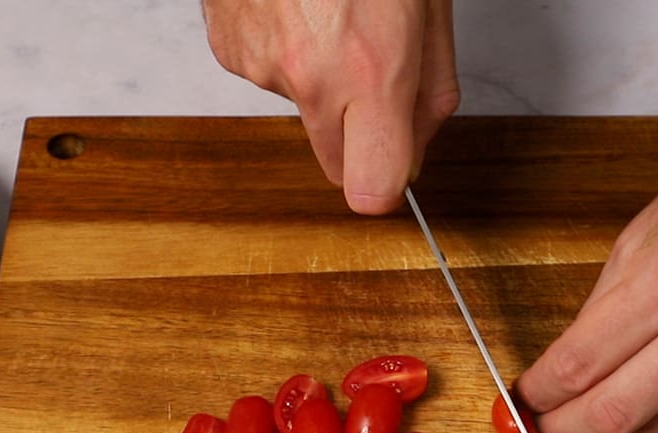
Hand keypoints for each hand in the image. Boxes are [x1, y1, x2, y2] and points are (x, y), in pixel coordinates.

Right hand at [202, 0, 459, 213]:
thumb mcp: (429, 12)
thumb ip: (430, 93)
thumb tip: (417, 148)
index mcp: (371, 71)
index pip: (371, 189)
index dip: (386, 184)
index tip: (394, 168)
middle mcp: (310, 78)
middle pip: (335, 166)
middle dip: (359, 138)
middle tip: (375, 79)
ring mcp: (260, 65)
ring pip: (305, 112)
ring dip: (323, 82)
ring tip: (333, 16)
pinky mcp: (228, 50)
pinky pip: (269, 76)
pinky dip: (287, 51)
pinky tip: (297, 9)